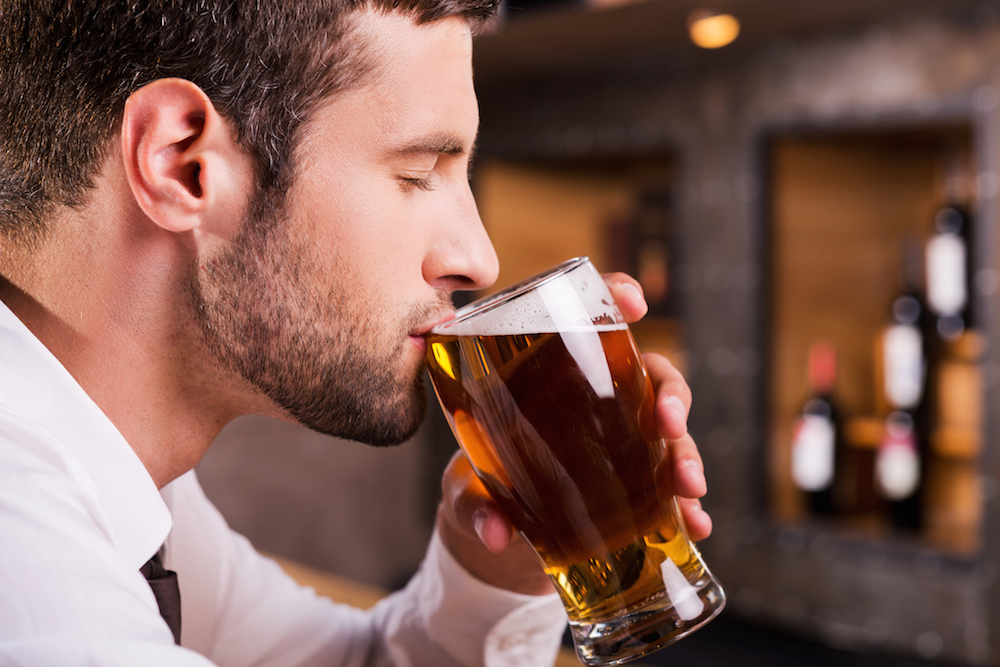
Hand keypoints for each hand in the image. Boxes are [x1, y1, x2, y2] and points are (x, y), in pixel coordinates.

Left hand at [435, 271, 711, 594]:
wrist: (502, 531)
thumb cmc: (480, 488)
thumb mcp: (468, 492)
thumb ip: (475, 505)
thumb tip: (494, 534)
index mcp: (553, 373)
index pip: (592, 317)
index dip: (618, 297)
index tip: (634, 303)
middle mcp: (597, 397)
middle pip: (649, 375)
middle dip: (670, 395)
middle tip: (668, 423)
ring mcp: (623, 439)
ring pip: (669, 431)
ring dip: (686, 454)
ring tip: (689, 488)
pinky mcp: (637, 482)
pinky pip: (670, 486)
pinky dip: (686, 506)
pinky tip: (696, 524)